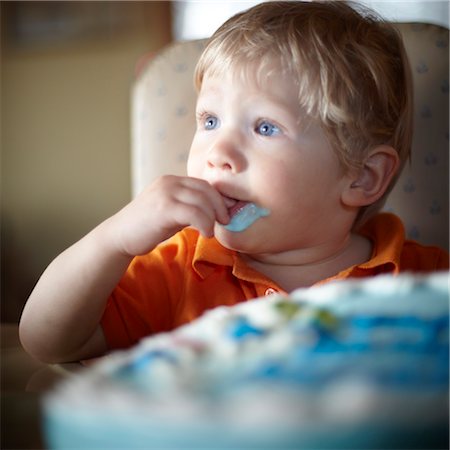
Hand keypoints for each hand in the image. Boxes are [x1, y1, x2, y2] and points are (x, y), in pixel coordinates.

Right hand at [108, 175, 228, 255]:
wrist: (119, 236)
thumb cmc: (147, 227)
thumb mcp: (172, 212)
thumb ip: (190, 207)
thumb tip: (217, 211)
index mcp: (171, 181)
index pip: (203, 184)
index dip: (219, 198)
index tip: (227, 212)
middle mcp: (169, 182)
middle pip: (206, 190)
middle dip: (220, 207)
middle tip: (224, 222)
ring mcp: (166, 193)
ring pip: (203, 201)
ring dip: (212, 218)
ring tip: (210, 231)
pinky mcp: (164, 208)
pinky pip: (195, 213)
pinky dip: (205, 224)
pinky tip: (204, 234)